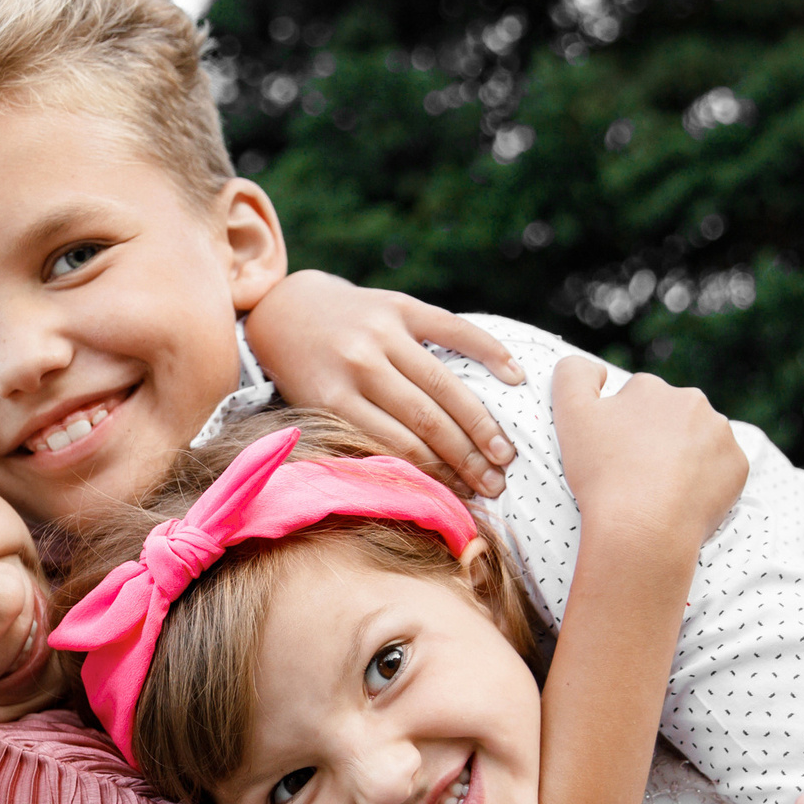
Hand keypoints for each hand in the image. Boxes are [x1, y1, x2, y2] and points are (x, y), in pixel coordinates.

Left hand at [243, 269, 520, 496]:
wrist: (288, 309)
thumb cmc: (307, 375)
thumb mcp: (314, 410)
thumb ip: (354, 438)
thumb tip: (409, 489)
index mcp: (333, 398)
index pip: (397, 445)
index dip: (436, 474)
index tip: (464, 498)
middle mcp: (359, 363)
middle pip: (426, 419)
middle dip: (466, 457)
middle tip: (496, 485)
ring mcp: (382, 331)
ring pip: (443, 384)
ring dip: (480, 423)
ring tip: (506, 454)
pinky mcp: (400, 304)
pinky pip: (453, 328)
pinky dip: (488, 351)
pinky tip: (515, 378)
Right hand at [550, 357, 746, 553]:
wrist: (642, 528)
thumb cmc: (602, 474)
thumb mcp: (570, 416)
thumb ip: (573, 375)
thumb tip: (597, 368)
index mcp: (651, 388)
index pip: (634, 402)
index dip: (621, 430)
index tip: (614, 457)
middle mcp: (692, 401)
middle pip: (670, 419)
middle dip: (655, 440)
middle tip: (635, 475)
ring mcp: (720, 434)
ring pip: (698, 442)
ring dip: (683, 458)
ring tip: (659, 491)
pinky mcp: (738, 466)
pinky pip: (720, 469)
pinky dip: (705, 482)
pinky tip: (683, 500)